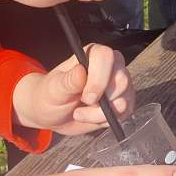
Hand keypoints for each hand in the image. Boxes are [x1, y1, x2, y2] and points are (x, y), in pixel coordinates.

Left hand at [12, 47, 132, 136]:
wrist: (54, 114)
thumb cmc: (52, 95)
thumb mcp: (54, 89)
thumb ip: (68, 81)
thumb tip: (81, 71)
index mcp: (92, 55)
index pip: (107, 57)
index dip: (99, 79)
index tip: (86, 97)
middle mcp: (110, 67)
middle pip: (122, 80)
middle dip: (102, 100)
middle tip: (82, 103)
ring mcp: (118, 85)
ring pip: (124, 100)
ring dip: (100, 114)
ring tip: (81, 113)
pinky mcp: (123, 102)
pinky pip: (124, 114)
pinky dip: (105, 121)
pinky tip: (91, 117)